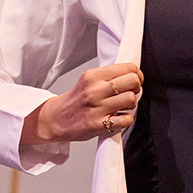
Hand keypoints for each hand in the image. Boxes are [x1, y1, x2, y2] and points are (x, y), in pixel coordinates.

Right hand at [24, 63, 142, 143]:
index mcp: (93, 75)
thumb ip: (108, 77)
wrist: (55, 119)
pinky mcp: (97, 124)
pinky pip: (126, 120)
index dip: (137, 75)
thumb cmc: (75, 100)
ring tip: (122, 106)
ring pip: (131, 99)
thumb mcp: (88, 81)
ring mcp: (96, 107)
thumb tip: (133, 76)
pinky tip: (118, 118)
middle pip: (133, 81)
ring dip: (131, 105)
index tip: (135, 80)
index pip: (128, 68)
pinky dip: (126, 120)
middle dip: (137, 88)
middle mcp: (95, 90)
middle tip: (130, 93)